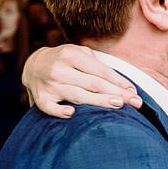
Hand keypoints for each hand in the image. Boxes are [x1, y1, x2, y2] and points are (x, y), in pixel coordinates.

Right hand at [23, 44, 141, 118]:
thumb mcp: (80, 55)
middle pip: (93, 83)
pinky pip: (50, 107)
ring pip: (77, 95)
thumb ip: (99, 67)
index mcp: (72, 54)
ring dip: (98, 101)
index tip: (133, 91)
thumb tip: (124, 86)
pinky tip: (71, 114)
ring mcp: (50, 84)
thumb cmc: (65, 61)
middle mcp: (60, 68)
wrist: (33, 65)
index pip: (100, 71)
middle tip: (134, 102)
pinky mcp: (41, 97)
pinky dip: (59, 111)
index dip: (119, 81)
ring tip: (118, 105)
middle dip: (116, 93)